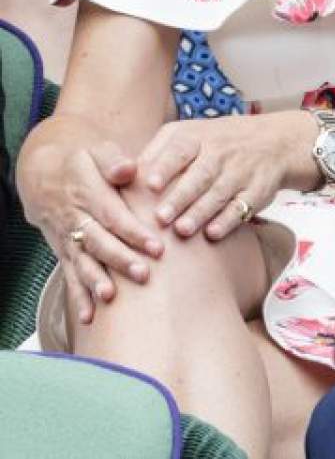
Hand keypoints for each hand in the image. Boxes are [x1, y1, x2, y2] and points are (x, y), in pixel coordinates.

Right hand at [16, 127, 164, 324]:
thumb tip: (128, 168)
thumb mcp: (98, 150)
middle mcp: (76, 218)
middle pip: (99, 242)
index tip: (157, 247)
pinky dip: (77, 297)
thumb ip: (113, 159)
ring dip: (96, 281)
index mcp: (89, 193)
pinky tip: (88, 317)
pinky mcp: (64, 251)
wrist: (45, 175)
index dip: (134, 232)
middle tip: (145, 274)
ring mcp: (68, 238)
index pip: (113, 216)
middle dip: (121, 260)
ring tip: (111, 296)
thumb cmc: (84, 161)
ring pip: (82, 262)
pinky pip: (69, 275)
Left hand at [139, 111, 313, 240]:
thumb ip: (157, 153)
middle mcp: (222, 151)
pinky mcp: (259, 189)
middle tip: (161, 218)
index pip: (181, 149)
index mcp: (199, 137)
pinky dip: (229, 219)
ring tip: (182, 231)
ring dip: (202, 211)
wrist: (275, 141)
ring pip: (221, 192)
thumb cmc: (218, 142)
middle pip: (201, 174)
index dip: (166, 166)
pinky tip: (213, 234)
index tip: (150, 185)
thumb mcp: (189, 134)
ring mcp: (242, 170)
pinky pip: (244, 205)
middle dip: (182, 196)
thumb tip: (118, 176)